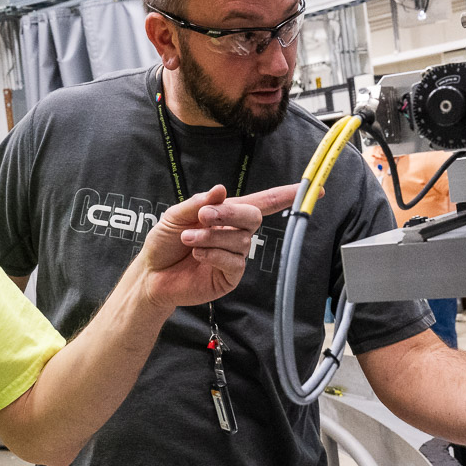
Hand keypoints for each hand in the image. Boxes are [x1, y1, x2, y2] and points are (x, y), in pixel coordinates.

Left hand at [135, 183, 297, 308]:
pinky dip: (214, 255)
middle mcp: (235, 234)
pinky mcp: (230, 277)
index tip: (313, 189)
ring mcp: (235, 256)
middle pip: (253, 217)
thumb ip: (199, 203)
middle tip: (203, 217)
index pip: (263, 202)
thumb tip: (221, 190)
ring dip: (212, 237)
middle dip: (229, 214)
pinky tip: (198, 255)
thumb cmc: (164, 242)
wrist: (151, 274)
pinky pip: (234, 262)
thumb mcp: (176, 215)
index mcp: (227, 214)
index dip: (287, 195)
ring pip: (240, 240)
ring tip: (189, 240)